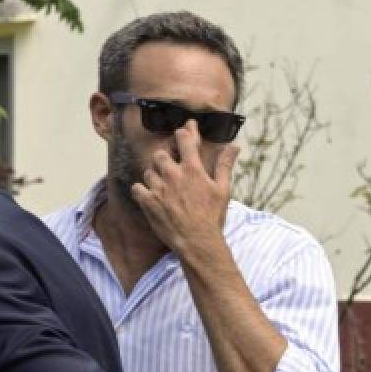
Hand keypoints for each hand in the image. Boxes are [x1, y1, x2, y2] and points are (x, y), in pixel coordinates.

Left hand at [131, 120, 238, 257]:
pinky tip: (148, 195)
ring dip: (154, 175)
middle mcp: (173, 175)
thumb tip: (234, 146)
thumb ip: (225, 165)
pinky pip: (137, 188)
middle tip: (170, 167)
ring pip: (148, 171)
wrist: (197, 241)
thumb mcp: (223, 189)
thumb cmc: (212, 216)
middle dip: (164, 158)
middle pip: (160, 154)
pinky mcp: (148, 202)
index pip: (185, 140)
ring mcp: (159, 188)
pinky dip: (141, 190)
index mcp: (193, 169)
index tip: (184, 131)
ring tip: (162, 185)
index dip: (184, 132)